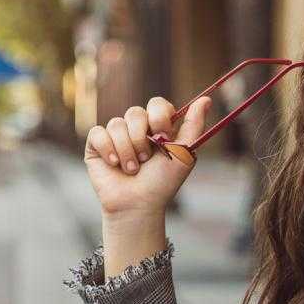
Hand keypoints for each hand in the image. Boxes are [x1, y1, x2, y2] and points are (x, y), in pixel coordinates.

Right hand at [83, 96, 211, 216]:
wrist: (138, 204)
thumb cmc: (162, 182)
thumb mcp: (185, 153)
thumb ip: (195, 125)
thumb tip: (206, 99)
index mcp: (157, 128)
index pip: (157, 104)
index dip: (159, 117)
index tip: (164, 138)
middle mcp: (136, 129)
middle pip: (135, 112)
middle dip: (141, 137)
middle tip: (147, 159)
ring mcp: (116, 136)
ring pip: (117, 124)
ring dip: (127, 150)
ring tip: (132, 169)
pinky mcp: (97, 145)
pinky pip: (98, 133)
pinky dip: (109, 150)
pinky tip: (115, 164)